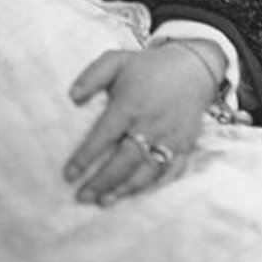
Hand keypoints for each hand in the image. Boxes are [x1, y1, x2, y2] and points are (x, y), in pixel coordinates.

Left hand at [64, 46, 216, 203]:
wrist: (192, 68)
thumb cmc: (146, 67)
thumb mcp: (115, 60)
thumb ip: (91, 76)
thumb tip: (72, 97)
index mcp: (129, 105)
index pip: (103, 136)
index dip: (85, 157)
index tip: (69, 175)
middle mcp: (150, 124)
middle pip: (125, 160)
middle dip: (102, 181)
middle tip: (82, 197)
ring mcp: (170, 137)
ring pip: (147, 171)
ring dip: (125, 189)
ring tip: (104, 201)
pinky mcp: (186, 145)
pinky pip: (171, 172)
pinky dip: (154, 187)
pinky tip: (136, 195)